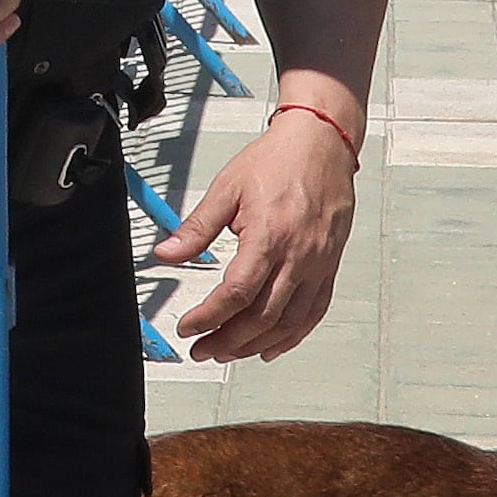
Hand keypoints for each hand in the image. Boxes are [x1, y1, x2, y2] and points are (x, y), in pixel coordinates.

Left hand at [155, 105, 359, 363]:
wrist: (321, 144)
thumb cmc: (278, 160)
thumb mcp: (226, 188)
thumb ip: (196, 228)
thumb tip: (167, 254)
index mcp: (269, 236)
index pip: (236, 293)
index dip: (208, 317)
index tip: (188, 328)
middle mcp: (298, 256)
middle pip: (262, 316)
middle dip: (228, 341)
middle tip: (202, 350)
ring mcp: (318, 264)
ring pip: (289, 322)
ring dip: (256, 344)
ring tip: (228, 352)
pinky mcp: (329, 266)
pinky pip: (314, 312)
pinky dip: (292, 336)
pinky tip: (271, 346)